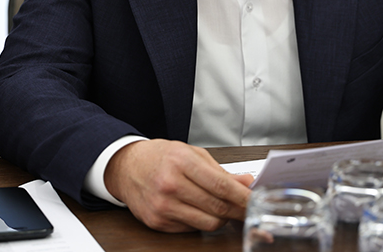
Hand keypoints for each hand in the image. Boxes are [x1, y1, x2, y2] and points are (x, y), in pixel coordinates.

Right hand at [104, 139, 253, 232]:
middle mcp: (170, 185)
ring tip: (224, 209)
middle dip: (238, 210)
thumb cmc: (160, 157)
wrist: (126, 167)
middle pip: (217, 207)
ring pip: (207, 223)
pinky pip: (191, 229)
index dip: (243, 196)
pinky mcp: (157, 222)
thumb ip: (220, 170)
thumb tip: (246, 182)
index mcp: (181, 162)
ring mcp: (163, 206)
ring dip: (221, 219)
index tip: (256, 201)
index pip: (221, 185)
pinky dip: (201, 221)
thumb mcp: (191, 154)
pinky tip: (199, 210)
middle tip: (248, 209)